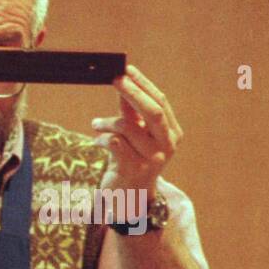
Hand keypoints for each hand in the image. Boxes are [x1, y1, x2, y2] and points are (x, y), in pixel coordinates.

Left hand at [91, 63, 182, 196]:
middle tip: (114, 79)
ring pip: (127, 127)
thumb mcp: (135, 135)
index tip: (126, 70)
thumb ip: (132, 113)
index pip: (161, 102)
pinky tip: (97, 142)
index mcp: (172, 133)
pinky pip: (114, 143)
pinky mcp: (133, 169)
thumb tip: (124, 84)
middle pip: (152, 111)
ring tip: (96, 125)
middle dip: (132, 92)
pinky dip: (101, 138)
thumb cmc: (131, 160)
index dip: (143, 84)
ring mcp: (152, 159)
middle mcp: (167, 145)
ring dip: (106, 122)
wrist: (128, 198)